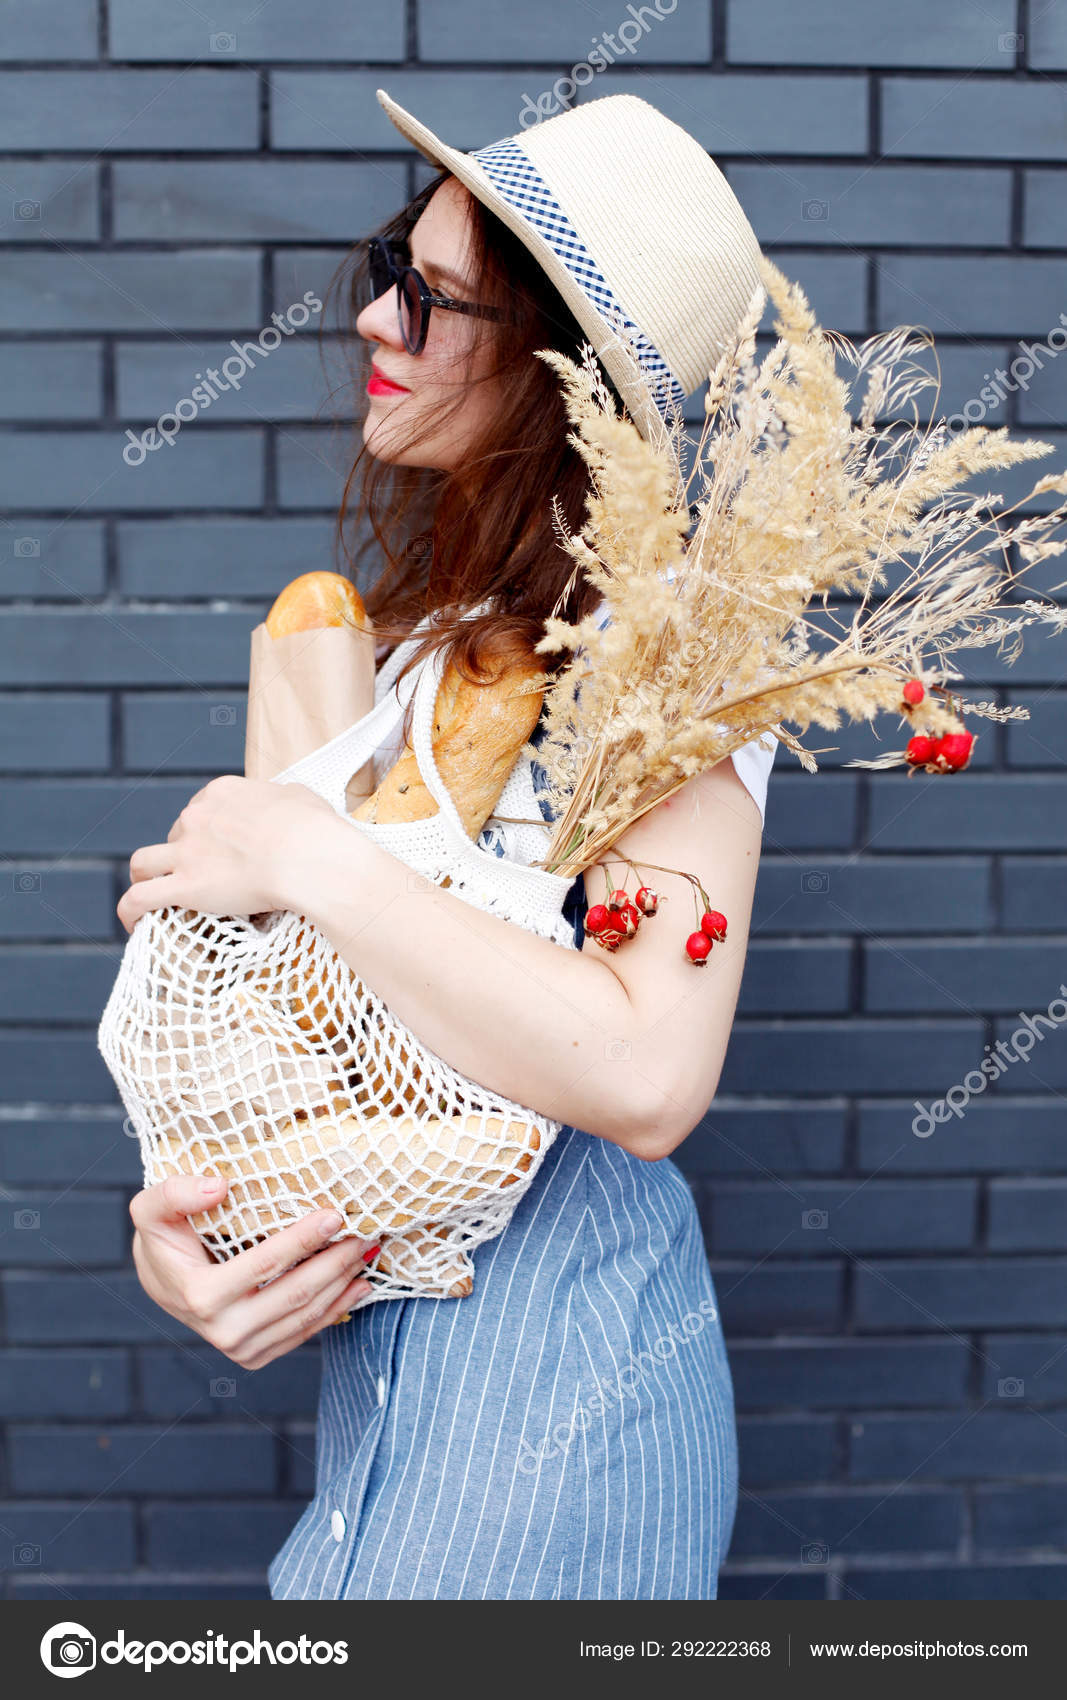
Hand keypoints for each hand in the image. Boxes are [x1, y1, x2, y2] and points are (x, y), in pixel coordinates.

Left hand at [116, 774, 335, 933]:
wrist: (306, 857)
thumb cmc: (312, 830)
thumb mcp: (302, 797)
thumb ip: (286, 798)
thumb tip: (290, 802)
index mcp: (223, 793)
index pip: (202, 808)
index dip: (207, 829)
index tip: (220, 847)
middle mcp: (197, 816)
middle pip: (176, 835)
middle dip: (184, 854)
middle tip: (204, 876)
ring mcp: (187, 851)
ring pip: (144, 862)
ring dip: (144, 876)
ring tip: (152, 892)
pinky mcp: (184, 885)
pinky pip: (140, 898)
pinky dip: (130, 910)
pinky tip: (131, 921)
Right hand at [129, 1172, 378, 1369]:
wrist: (162, 1279)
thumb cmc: (163, 1236)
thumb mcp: (152, 1207)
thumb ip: (176, 1192)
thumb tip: (220, 1186)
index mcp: (200, 1294)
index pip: (265, 1264)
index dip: (303, 1239)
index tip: (335, 1215)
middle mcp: (222, 1329)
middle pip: (296, 1293)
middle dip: (337, 1261)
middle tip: (366, 1233)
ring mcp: (241, 1348)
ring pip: (307, 1315)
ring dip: (344, 1282)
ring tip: (368, 1251)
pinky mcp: (256, 1355)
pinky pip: (305, 1333)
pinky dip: (337, 1308)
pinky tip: (359, 1284)